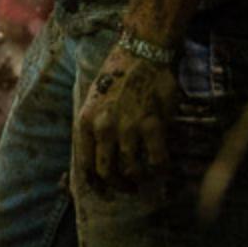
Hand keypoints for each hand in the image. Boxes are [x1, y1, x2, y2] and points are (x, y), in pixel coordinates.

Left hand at [74, 39, 176, 188]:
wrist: (141, 53)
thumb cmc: (117, 77)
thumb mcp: (94, 103)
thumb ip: (95, 129)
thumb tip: (102, 156)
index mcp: (85, 124)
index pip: (85, 165)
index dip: (95, 185)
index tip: (104, 193)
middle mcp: (103, 128)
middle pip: (107, 172)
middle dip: (118, 186)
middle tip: (129, 188)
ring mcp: (127, 127)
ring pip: (131, 169)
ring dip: (139, 179)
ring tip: (146, 180)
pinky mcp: (151, 124)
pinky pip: (156, 159)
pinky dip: (160, 169)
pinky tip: (162, 168)